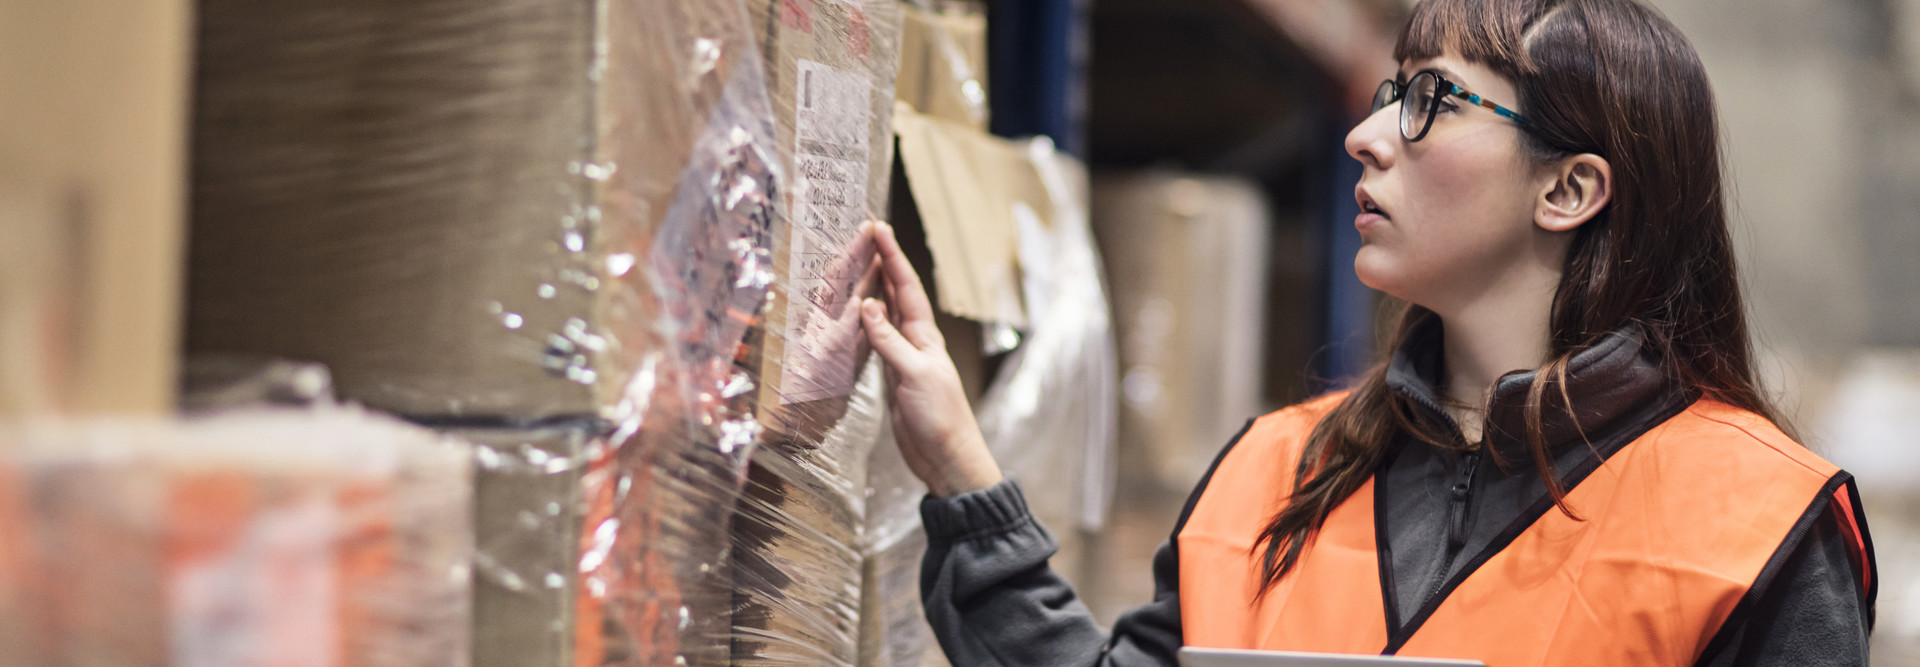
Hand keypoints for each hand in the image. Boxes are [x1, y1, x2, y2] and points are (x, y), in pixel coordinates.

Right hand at [860, 222, 1002, 496]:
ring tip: (859, 265)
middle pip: (897, 295)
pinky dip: (865, 325)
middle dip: (883, 264)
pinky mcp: (893, 378)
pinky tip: (856, 317)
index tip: (878, 229)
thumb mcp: (915, 375)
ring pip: (886, 315)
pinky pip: (877, 342)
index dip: (892, 257)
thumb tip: (868, 305)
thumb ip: (890, 342)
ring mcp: (904, 359)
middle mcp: (917, 342)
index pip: (907, 288)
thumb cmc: (940, 417)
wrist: (946, 457)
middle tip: (866, 235)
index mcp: (926, 337)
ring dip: (874, 289)